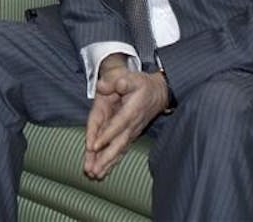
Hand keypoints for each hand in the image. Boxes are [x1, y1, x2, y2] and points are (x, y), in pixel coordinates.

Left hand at [83, 55, 167, 178]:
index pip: (117, 125)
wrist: (159, 93)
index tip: (94, 146)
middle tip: (92, 170)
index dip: (106, 135)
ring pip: (118, 150)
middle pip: (117, 144)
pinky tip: (103, 171)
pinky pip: (119, 150)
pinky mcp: (129, 135)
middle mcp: (131, 125)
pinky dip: (112, 161)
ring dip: (106, 163)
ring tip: (94, 175)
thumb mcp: (132, 78)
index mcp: (131, 111)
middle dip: (104, 158)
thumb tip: (103, 85)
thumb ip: (119, 82)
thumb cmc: (143, 85)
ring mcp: (130, 132)